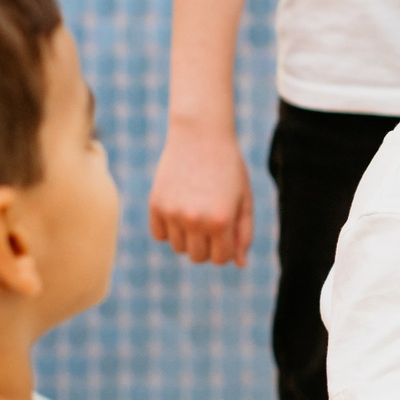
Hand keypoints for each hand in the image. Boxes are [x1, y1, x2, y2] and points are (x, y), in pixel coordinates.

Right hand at [149, 118, 253, 265]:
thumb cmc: (228, 167)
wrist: (200, 135)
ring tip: (196, 210)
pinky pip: (159, 235)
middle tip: (211, 220)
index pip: (220, 259)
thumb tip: (240, 264)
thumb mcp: (244, 199)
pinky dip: (169, 228)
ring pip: (178, 248)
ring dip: (188, 237)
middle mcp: (195, 220)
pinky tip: (180, 207)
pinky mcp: (155, 204)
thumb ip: (244, 233)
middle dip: (207, 246)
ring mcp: (172, 213)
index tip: (226, 232)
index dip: (225, 249)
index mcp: (220, 221)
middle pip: (198, 257)